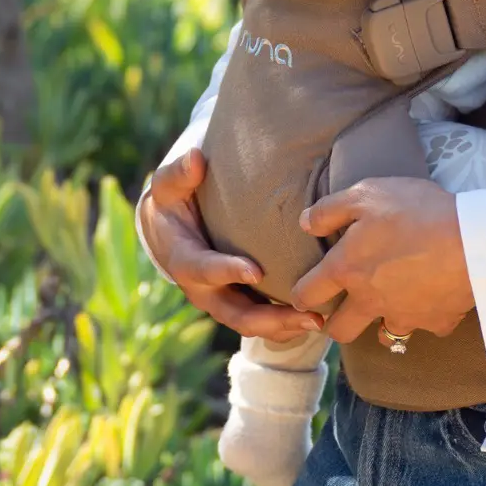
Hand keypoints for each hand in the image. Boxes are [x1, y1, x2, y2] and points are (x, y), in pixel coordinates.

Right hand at [137, 148, 325, 340]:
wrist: (170, 225)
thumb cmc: (173, 200)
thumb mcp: (168, 184)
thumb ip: (179, 173)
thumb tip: (195, 160)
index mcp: (182, 259)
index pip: (202, 270)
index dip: (226, 272)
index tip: (255, 271)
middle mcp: (202, 289)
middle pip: (233, 312)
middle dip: (267, 317)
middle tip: (303, 313)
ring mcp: (221, 299)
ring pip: (250, 323)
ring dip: (283, 326)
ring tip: (317, 321)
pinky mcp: (238, 300)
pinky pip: (261, 319)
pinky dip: (285, 324)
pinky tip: (316, 318)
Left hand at [292, 176, 474, 345]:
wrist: (473, 239)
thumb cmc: (416, 211)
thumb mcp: (367, 194)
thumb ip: (330, 209)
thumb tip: (304, 223)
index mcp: (347, 270)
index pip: (306, 294)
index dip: (301, 293)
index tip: (306, 291)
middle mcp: (369, 301)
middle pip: (339, 330)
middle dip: (335, 323)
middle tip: (344, 307)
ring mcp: (404, 316)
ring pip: (382, 335)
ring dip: (381, 322)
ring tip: (390, 304)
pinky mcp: (436, 321)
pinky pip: (425, 326)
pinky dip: (426, 316)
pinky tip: (432, 298)